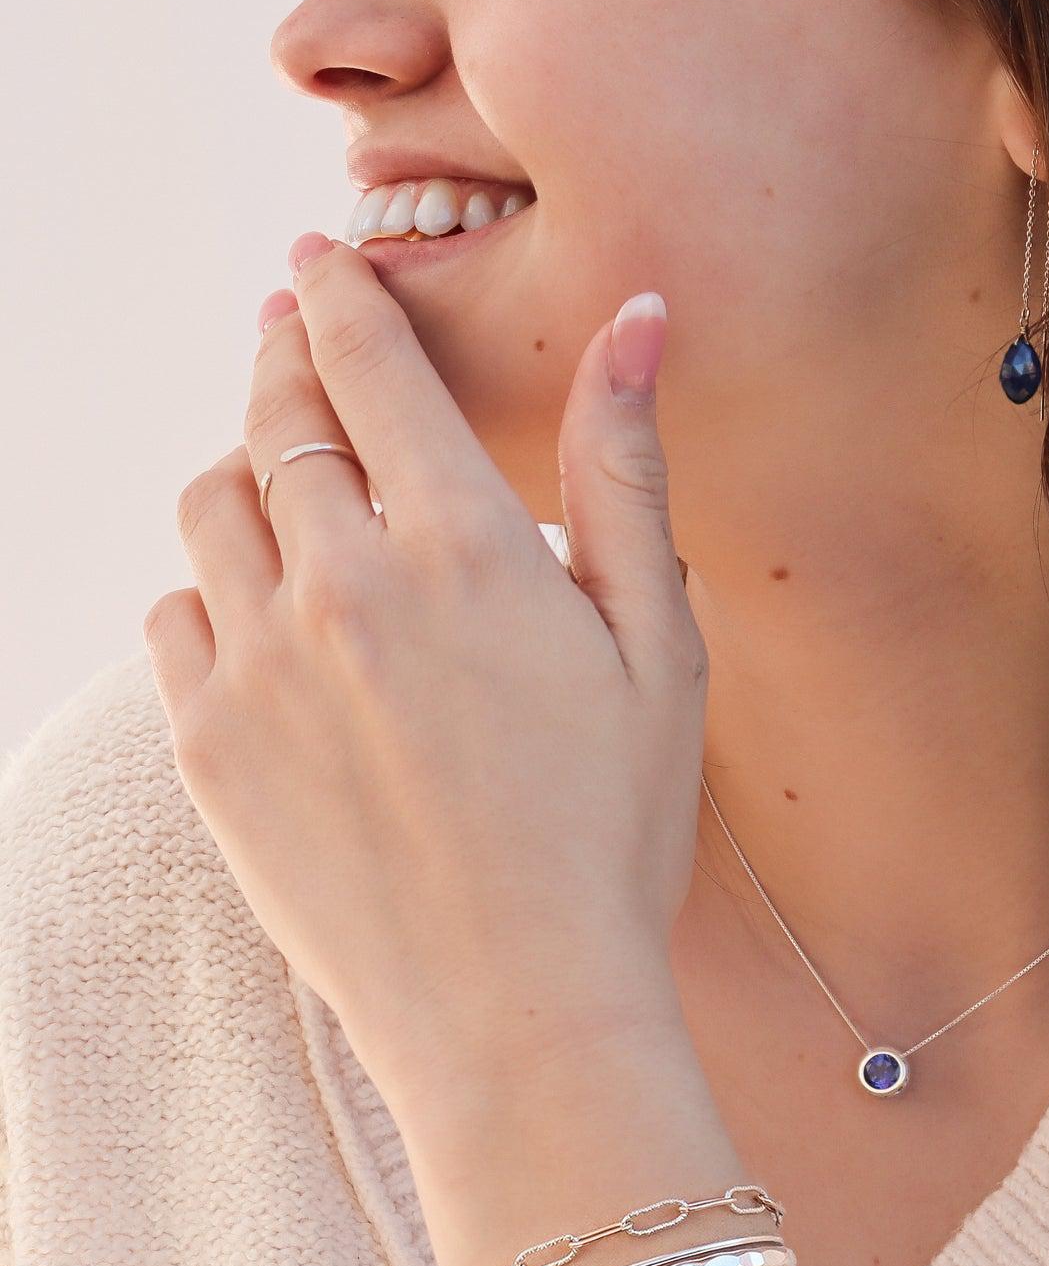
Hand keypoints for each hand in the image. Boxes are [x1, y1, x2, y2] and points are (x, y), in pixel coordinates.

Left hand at [143, 233, 707, 1133]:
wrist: (517, 1007)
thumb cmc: (613, 829)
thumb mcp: (657, 646)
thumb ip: (624, 470)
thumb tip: (639, 318)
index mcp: (464, 549)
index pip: (370, 369)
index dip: (341, 295)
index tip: (318, 257)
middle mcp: (341, 586)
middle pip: (275, 417)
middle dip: (285, 356)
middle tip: (295, 332)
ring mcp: (257, 667)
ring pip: (211, 505)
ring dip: (246, 467)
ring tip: (289, 479)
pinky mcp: (207, 746)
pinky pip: (175, 614)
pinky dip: (213, 585)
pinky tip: (268, 610)